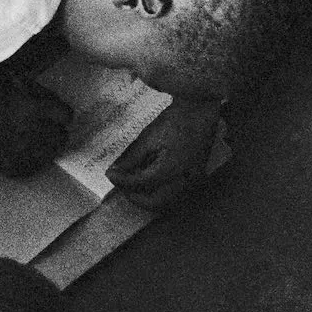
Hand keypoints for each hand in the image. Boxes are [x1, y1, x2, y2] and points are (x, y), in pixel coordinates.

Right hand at [0, 70, 73, 175]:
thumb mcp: (10, 77)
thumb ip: (35, 88)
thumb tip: (53, 99)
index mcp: (31, 108)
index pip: (66, 115)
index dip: (60, 111)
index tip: (53, 111)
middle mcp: (29, 133)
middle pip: (61, 137)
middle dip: (55, 128)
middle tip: (45, 123)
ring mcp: (19, 153)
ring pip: (51, 154)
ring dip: (47, 144)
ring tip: (34, 136)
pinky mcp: (10, 167)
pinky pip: (35, 166)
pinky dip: (33, 159)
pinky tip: (23, 148)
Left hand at [107, 98, 222, 210]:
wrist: (201, 109)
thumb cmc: (176, 120)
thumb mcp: (150, 137)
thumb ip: (133, 157)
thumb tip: (117, 170)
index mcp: (169, 171)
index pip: (139, 183)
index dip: (121, 180)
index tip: (110, 174)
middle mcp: (182, 181)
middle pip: (153, 203)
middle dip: (134, 196)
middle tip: (122, 185)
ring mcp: (192, 181)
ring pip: (166, 201)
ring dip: (149, 197)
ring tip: (135, 183)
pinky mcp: (197, 177)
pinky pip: (176, 193)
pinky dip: (161, 191)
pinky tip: (152, 180)